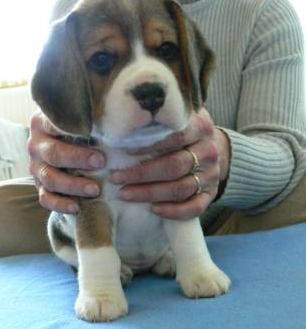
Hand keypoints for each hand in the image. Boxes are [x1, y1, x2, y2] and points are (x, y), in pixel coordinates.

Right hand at [28, 112, 104, 212]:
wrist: (65, 143)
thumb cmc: (80, 127)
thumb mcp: (84, 117)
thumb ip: (96, 115)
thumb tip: (135, 114)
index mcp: (43, 122)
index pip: (55, 125)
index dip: (76, 133)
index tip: (98, 139)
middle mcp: (36, 144)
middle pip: (53, 153)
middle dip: (77, 159)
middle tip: (101, 163)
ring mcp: (36, 167)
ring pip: (50, 178)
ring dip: (73, 185)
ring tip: (95, 190)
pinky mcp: (40, 186)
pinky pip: (45, 198)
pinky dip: (59, 205)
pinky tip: (76, 207)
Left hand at [109, 108, 229, 219]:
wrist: (213, 149)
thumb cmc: (184, 132)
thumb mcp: (177, 117)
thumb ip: (158, 118)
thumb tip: (122, 124)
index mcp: (201, 127)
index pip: (174, 136)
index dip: (148, 144)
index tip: (123, 150)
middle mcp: (208, 151)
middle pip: (173, 166)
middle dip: (141, 174)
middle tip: (116, 178)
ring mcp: (211, 175)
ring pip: (180, 189)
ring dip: (149, 193)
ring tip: (124, 194)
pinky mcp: (210, 194)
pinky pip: (194, 207)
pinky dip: (173, 211)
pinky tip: (152, 209)